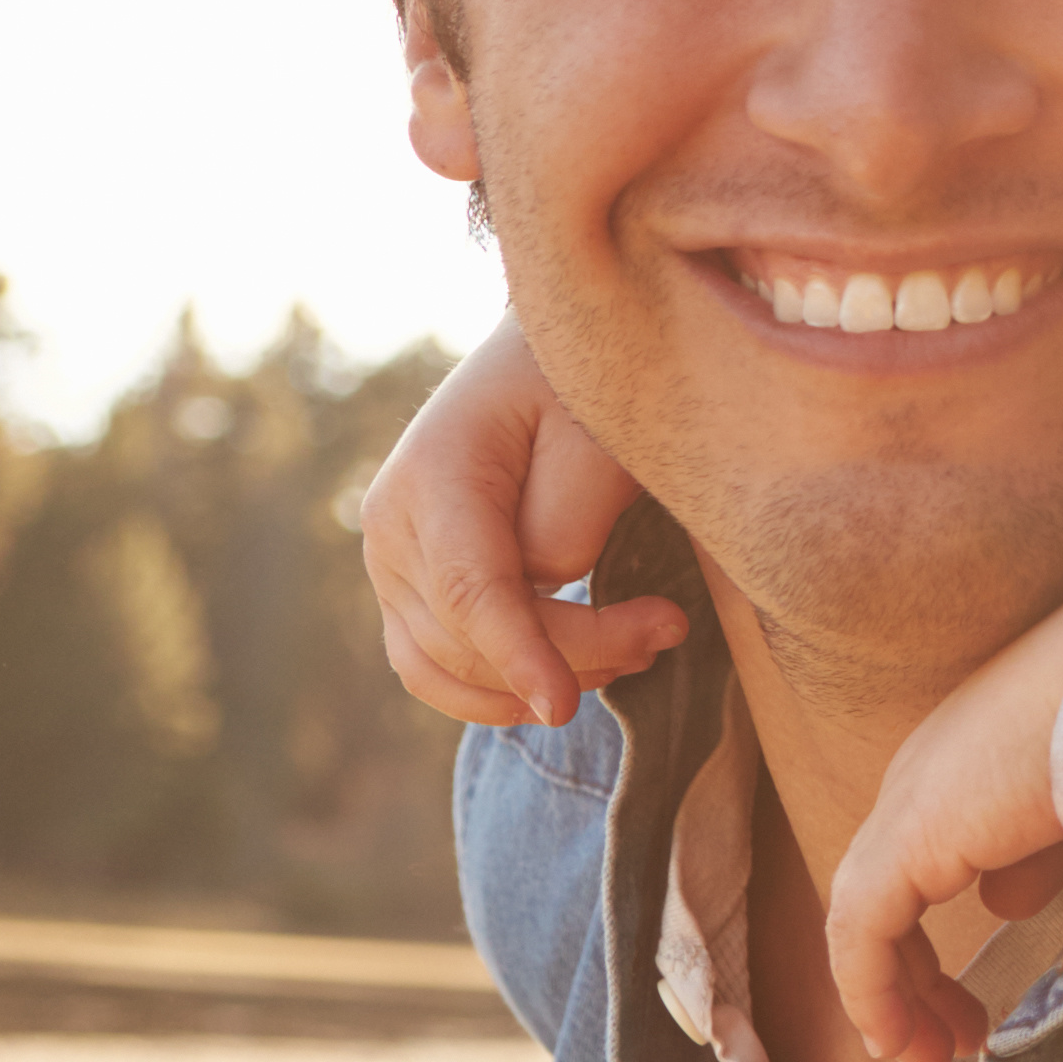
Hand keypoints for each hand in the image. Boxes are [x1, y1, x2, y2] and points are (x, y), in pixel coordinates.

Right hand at [358, 313, 681, 727]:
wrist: (540, 357)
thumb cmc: (581, 384)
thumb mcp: (595, 431)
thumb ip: (568, 519)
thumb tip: (548, 588)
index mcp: (432, 474)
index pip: (469, 588)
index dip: (517, 652)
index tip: (562, 704)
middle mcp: (391, 526)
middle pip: (466, 636)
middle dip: (574, 653)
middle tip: (671, 627)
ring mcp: (391, 562)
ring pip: (446, 666)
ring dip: (537, 680)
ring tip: (636, 651)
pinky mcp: (411, 588)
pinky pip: (435, 666)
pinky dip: (496, 690)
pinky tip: (572, 680)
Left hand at [823, 561, 1062, 1061]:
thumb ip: (1037, 855)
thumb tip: (1000, 904)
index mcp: (962, 762)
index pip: (921, 862)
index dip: (932, 939)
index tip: (966, 1001)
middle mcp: (919, 778)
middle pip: (884, 895)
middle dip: (910, 978)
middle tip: (946, 1041)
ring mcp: (906, 806)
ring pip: (864, 918)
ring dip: (890, 996)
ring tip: (926, 1058)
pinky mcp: (903, 841)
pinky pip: (860, 933)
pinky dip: (872, 991)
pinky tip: (902, 1040)